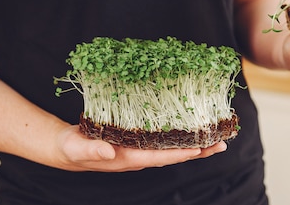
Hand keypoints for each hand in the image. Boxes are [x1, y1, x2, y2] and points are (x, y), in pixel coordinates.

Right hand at [54, 124, 226, 171]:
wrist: (68, 149)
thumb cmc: (72, 148)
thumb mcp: (78, 147)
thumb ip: (92, 150)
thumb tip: (109, 152)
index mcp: (127, 158)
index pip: (159, 157)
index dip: (180, 153)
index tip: (200, 150)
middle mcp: (138, 156)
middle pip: (173, 156)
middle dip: (198, 150)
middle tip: (221, 144)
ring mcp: (139, 150)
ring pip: (171, 149)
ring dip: (194, 144)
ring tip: (215, 138)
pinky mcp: (137, 142)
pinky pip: (163, 141)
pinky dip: (179, 137)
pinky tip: (190, 130)